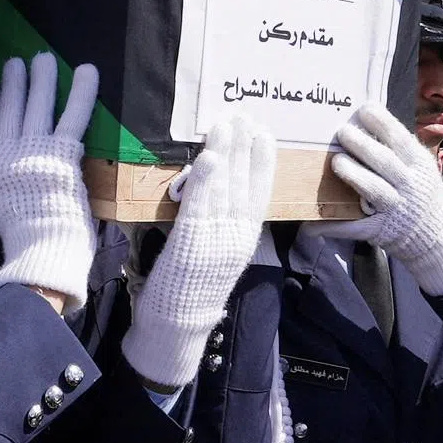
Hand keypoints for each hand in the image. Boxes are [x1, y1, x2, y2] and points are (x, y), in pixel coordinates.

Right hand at [0, 53, 98, 307]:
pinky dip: (81, 91)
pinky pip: (73, 115)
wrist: (37, 249)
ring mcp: (33, 149)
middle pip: (9, 111)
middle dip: (13, 85)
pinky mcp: (60, 150)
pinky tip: (86, 70)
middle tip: (15, 64)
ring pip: (36, 105)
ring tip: (42, 58)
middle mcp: (8, 154)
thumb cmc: (24, 242)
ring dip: (40, 79)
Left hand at [121, 116, 275, 388]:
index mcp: (244, 239)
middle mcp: (236, 236)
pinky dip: (206, 179)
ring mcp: (215, 238)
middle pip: (245, 184)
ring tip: (228, 125)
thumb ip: (219, 227)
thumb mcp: (215, 255)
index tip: (264, 133)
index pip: (260, 193)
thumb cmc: (190, 289)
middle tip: (246, 116)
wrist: (178, 327)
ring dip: (227, 153)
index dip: (263, 162)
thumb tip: (218, 194)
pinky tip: (209, 155)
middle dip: (246, 147)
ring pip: (225, 188)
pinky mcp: (192, 242)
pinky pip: (200, 204)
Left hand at [320, 104, 442, 297]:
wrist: (434, 235)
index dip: (383, 123)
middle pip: (385, 163)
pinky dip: (331, 226)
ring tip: (336, 160)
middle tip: (342, 131)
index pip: (401, 141)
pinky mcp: (379, 229)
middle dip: (364, 146)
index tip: (365, 109)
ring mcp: (394, 208)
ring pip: (374, 190)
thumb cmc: (417, 190)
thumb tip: (366, 116)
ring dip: (355, 175)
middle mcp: (409, 186)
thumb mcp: (419, 167)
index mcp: (418, 166)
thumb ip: (398, 148)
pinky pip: (352, 227)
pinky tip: (309, 224)